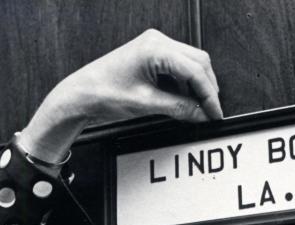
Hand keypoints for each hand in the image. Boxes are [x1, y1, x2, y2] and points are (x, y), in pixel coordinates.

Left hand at [19, 29, 222, 161]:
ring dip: (196, 87)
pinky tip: (183, 100)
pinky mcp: (150, 56)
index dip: (209, 94)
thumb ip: (178, 108)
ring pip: (190, 64)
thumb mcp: (145, 104)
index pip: (195, 70)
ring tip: (197, 109)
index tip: (214, 112)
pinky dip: (183, 85)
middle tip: (210, 112)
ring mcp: (153, 47)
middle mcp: (156, 42)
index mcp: (155, 48)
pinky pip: (176, 68)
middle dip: (206, 88)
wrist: (80, 95)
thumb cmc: (102, 93)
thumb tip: (200, 114)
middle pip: (197, 62)